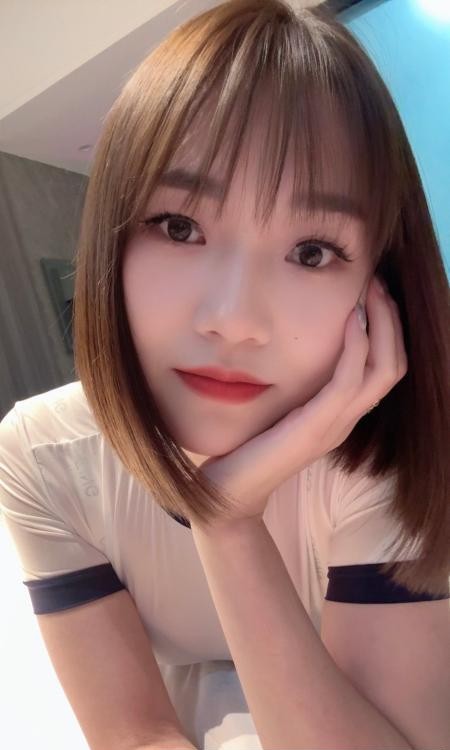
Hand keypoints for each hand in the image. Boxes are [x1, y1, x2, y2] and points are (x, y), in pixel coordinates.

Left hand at [190, 275, 407, 532]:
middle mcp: (345, 420)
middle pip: (393, 366)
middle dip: (391, 321)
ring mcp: (335, 426)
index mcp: (339, 414)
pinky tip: (349, 320)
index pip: (383, 368)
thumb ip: (293, 384)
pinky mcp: (316, 429)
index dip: (387, 330)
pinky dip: (355, 348)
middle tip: (378, 283)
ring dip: (382, 326)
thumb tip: (286, 344)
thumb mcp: (277, 408)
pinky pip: (348, 382)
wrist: (228, 493)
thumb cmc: (247, 447)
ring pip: (383, 371)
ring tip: (371, 291)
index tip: (371, 292)